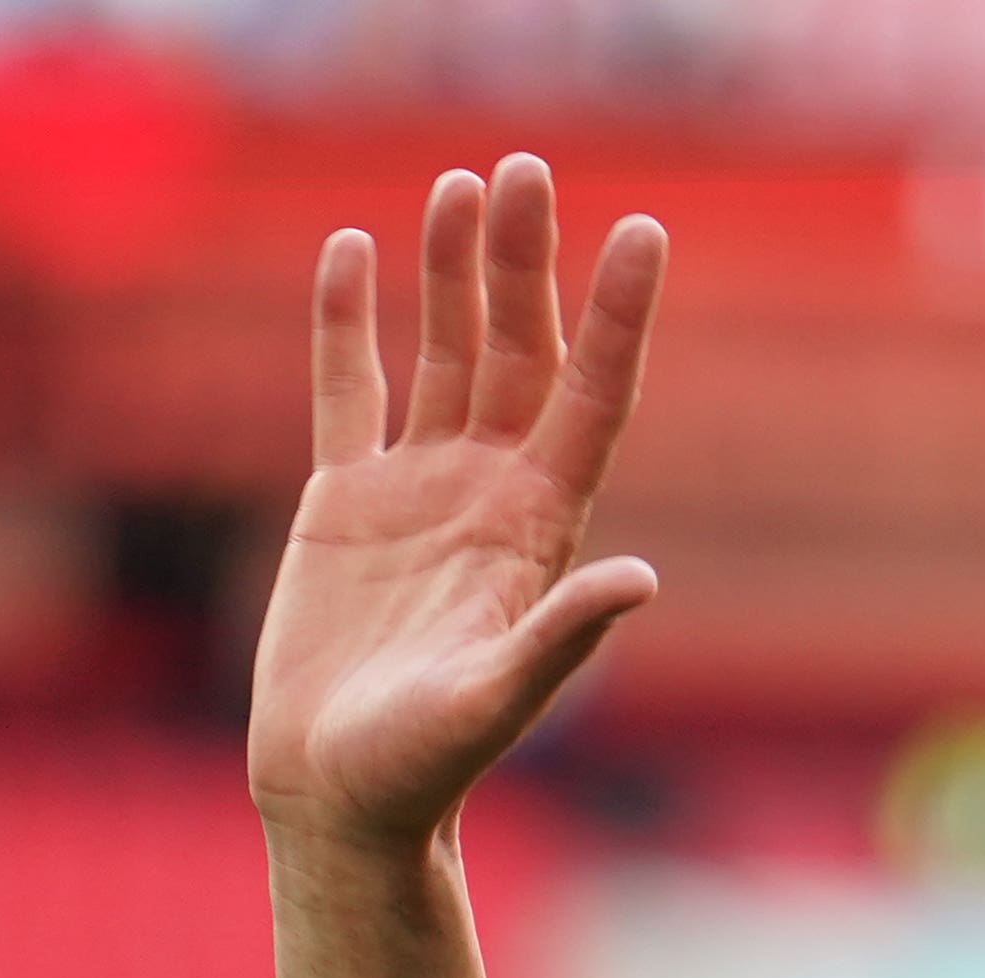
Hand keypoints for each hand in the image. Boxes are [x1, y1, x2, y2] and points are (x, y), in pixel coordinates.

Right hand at [250, 156, 666, 856]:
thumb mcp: (495, 702)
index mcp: (537, 530)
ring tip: (460, 184)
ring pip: (445, 353)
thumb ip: (562, 638)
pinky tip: (351, 248)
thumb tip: (640, 579)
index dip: (619, 316)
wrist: (340, 799)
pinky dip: (348, 320)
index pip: (592, 398)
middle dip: (524, 262)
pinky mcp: (344, 501)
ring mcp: (418, 491)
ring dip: (454, 272)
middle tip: (524, 170)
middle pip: (521, 353)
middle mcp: (488, 494)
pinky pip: (350, 389)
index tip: (644, 231)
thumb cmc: (423, 769)